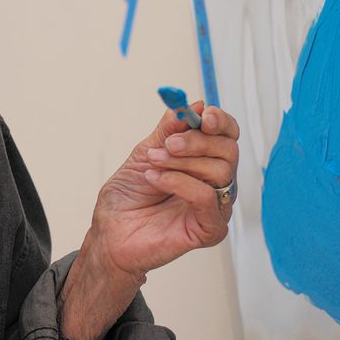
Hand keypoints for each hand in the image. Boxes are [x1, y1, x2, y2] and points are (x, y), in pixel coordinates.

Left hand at [93, 101, 239, 276]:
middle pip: (229, 149)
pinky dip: (180, 182)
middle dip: (196, 141)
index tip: (202, 114)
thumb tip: (192, 106)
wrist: (110, 232)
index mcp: (205, 161)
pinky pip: (207, 197)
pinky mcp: (211, 229)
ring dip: (182, 162)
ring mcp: (216, 207)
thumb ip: (168, 131)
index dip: (221, 120)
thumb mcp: (145, 153)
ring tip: (153, 165)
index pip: (229, 135)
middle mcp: (216, 183)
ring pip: (221, 171)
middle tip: (168, 145)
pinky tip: (156, 180)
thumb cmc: (128, 198)